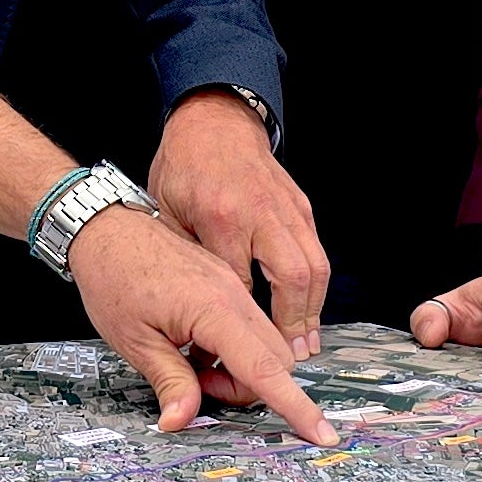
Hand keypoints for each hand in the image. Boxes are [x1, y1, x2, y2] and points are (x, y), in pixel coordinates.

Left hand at [65, 203, 335, 443]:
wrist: (105, 226)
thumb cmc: (113, 276)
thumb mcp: (133, 339)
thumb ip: (169, 382)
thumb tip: (181, 421)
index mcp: (214, 308)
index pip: (265, 368)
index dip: (295, 406)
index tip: (321, 434)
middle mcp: (233, 295)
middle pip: (273, 360)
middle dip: (246, 387)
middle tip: (194, 382)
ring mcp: (233, 286)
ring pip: (265, 344)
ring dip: (239, 368)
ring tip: (189, 361)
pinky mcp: (227, 283)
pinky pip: (250, 326)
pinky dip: (234, 348)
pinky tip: (194, 343)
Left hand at [144, 90, 327, 356]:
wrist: (212, 121)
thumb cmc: (182, 169)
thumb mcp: (166, 216)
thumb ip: (184, 263)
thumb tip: (198, 308)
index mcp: (221, 217)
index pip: (242, 285)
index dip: (244, 319)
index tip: (243, 351)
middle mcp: (261, 214)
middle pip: (292, 278)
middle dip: (295, 323)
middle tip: (292, 360)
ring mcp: (286, 208)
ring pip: (315, 267)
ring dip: (312, 309)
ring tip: (304, 344)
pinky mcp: (300, 205)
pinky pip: (316, 251)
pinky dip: (315, 285)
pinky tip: (306, 309)